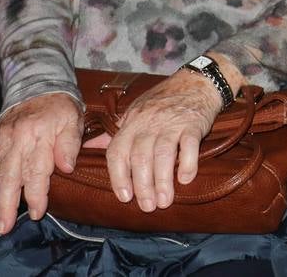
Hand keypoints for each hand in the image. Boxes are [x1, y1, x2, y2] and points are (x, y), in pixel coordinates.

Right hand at [0, 93, 82, 233]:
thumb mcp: (74, 120)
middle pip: (9, 177)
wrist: (38, 87)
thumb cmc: (60, 109)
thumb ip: (70, 144)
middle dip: (5, 205)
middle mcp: (16, 139)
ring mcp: (1, 140)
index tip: (37, 212)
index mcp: (39, 135)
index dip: (36, 194)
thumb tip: (67, 167)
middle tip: (4, 227)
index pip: (36, 171)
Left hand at [104, 70, 224, 211]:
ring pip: (162, 154)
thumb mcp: (135, 111)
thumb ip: (115, 133)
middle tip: (148, 206)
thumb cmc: (164, 99)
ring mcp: (172, 122)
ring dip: (162, 181)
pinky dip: (187, 163)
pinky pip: (189, 144)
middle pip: (140, 157)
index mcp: (132, 122)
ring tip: (165, 201)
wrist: (197, 81)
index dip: (118, 176)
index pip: (117, 152)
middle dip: (142, 185)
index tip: (125, 197)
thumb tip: (89, 147)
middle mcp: (149, 123)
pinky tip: (186, 179)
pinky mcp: (194, 122)